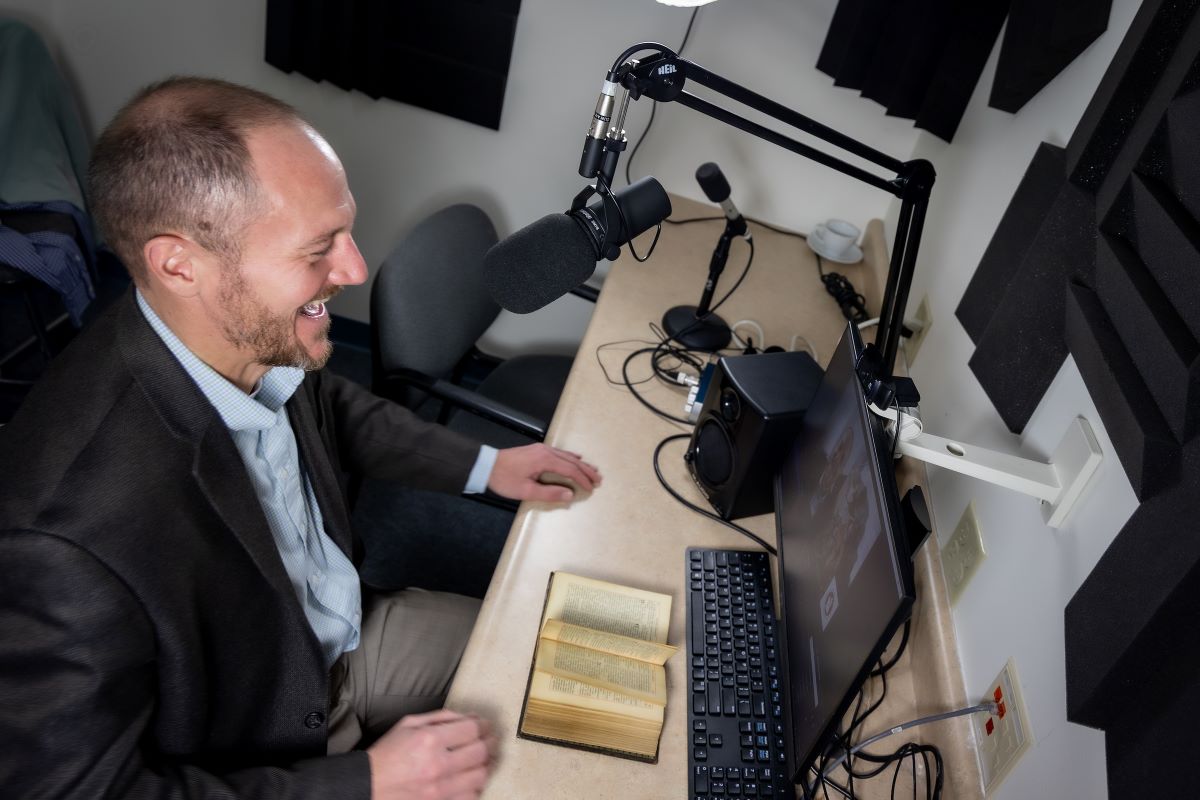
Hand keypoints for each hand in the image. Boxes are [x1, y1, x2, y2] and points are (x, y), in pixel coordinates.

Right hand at [367, 709, 495, 798]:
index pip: (472, 729)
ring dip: (487, 764)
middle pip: (481, 751)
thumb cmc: (388, 753)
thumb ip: (442, 717)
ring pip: (481, 775)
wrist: (368, 785)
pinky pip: (472, 796)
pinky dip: (476, 786)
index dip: (484, 724)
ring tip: (484, 757)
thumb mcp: (409, 724)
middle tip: (490, 739)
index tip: (485, 724)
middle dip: (490, 741)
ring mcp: (440, 789)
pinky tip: (471, 777)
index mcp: (429, 740)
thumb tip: (471, 716)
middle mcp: (437, 765)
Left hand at [487, 443, 601, 502]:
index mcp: (545, 460)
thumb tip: (570, 494)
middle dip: (586, 471)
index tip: (591, 488)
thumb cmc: (505, 479)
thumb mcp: (526, 491)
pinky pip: (559, 452)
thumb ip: (549, 493)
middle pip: (572, 461)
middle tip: (599, 479)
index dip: (582, 479)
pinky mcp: (537, 450)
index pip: (570, 470)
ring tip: (593, 470)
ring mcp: (541, 449)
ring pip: (567, 455)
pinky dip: (570, 457)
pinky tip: (576, 458)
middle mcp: (546, 451)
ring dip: (581, 464)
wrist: (486, 465)